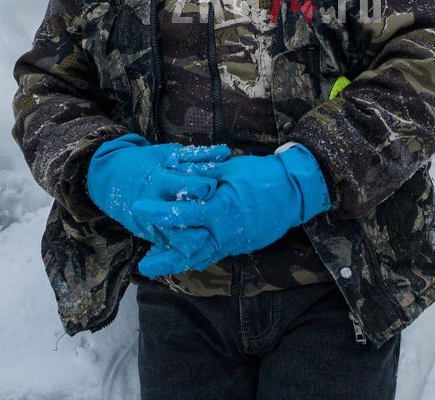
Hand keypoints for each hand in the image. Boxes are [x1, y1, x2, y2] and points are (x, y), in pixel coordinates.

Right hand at [85, 134, 229, 250]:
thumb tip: (226, 152)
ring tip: (210, 231)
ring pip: (180, 240)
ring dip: (198, 238)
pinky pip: (171, 246)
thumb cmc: (143, 162)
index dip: (208, 187)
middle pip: (188, 219)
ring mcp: (149, 223)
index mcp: (159, 180)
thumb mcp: (167, 154)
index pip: (194, 189)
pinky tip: (199, 239)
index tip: (211, 185)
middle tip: (215, 214)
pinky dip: (185, 244)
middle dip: (205, 218)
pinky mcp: (148, 235)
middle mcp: (154, 204)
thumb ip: (197, 155)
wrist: (108, 178)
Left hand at [132, 144, 330, 276]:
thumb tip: (178, 173)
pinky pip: (214, 255)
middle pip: (186, 248)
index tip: (139, 208)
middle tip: (143, 255)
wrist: (295, 191)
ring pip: (199, 257)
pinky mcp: (239, 245)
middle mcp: (224, 233)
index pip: (182, 216)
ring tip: (155, 265)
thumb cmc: (263, 176)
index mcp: (220, 212)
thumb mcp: (230, 169)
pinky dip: (196, 258)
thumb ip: (202, 174)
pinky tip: (183, 260)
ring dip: (176, 262)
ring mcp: (233, 242)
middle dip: (163, 252)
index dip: (159, 212)